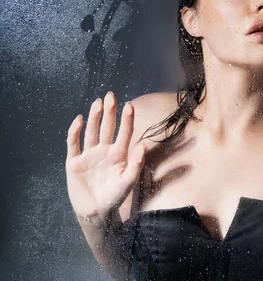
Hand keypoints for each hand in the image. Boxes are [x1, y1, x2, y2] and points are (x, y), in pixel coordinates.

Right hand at [66, 92, 145, 224]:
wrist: (96, 212)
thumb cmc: (115, 197)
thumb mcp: (128, 181)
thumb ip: (136, 163)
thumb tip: (143, 145)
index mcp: (119, 154)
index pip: (124, 132)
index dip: (126, 119)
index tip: (129, 105)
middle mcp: (104, 151)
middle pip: (107, 127)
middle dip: (109, 112)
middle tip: (111, 95)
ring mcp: (89, 155)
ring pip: (91, 132)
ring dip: (94, 117)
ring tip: (97, 102)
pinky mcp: (74, 162)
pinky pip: (74, 144)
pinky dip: (75, 132)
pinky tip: (79, 120)